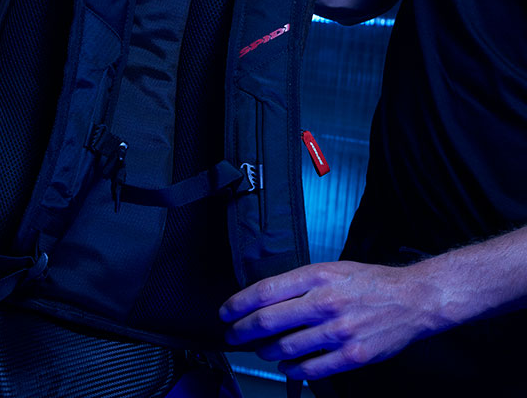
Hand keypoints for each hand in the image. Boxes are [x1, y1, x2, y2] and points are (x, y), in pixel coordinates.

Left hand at [219, 261, 445, 379]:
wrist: (411, 299)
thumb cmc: (369, 281)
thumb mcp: (331, 268)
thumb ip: (300, 282)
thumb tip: (267, 297)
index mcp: (317, 277)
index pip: (265, 291)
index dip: (239, 304)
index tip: (226, 311)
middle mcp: (324, 303)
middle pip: (268, 320)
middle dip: (242, 330)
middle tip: (232, 335)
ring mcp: (338, 331)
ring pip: (286, 347)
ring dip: (265, 351)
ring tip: (259, 349)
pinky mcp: (352, 356)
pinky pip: (311, 368)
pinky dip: (291, 369)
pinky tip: (285, 365)